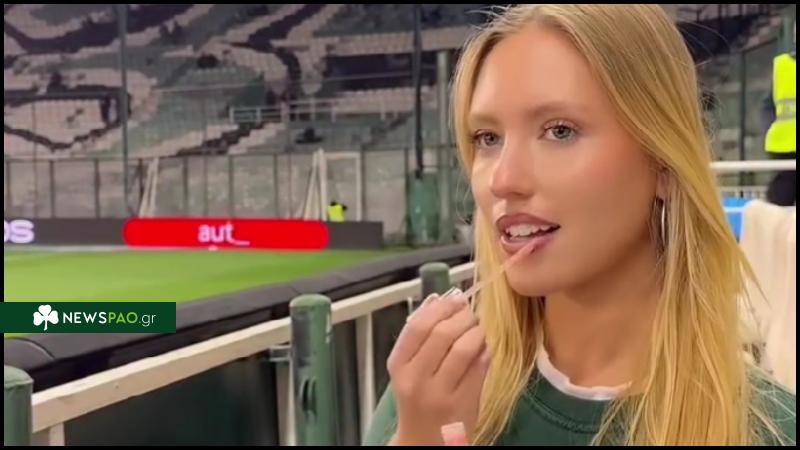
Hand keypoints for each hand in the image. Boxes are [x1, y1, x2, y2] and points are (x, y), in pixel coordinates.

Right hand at [387, 293, 490, 444]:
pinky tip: (484, 349)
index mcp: (399, 365)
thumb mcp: (409, 368)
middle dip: (462, 317)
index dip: (441, 307)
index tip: (455, 300)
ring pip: (464, 348)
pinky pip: (479, 367)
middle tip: (471, 315)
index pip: (418, 325)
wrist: (424, 441)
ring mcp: (439, 393)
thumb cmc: (418, 399)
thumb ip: (421, 335)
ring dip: (477, 332)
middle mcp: (415, 379)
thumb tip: (437, 298)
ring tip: (478, 331)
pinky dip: (485, 351)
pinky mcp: (463, 404)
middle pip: (442, 333)